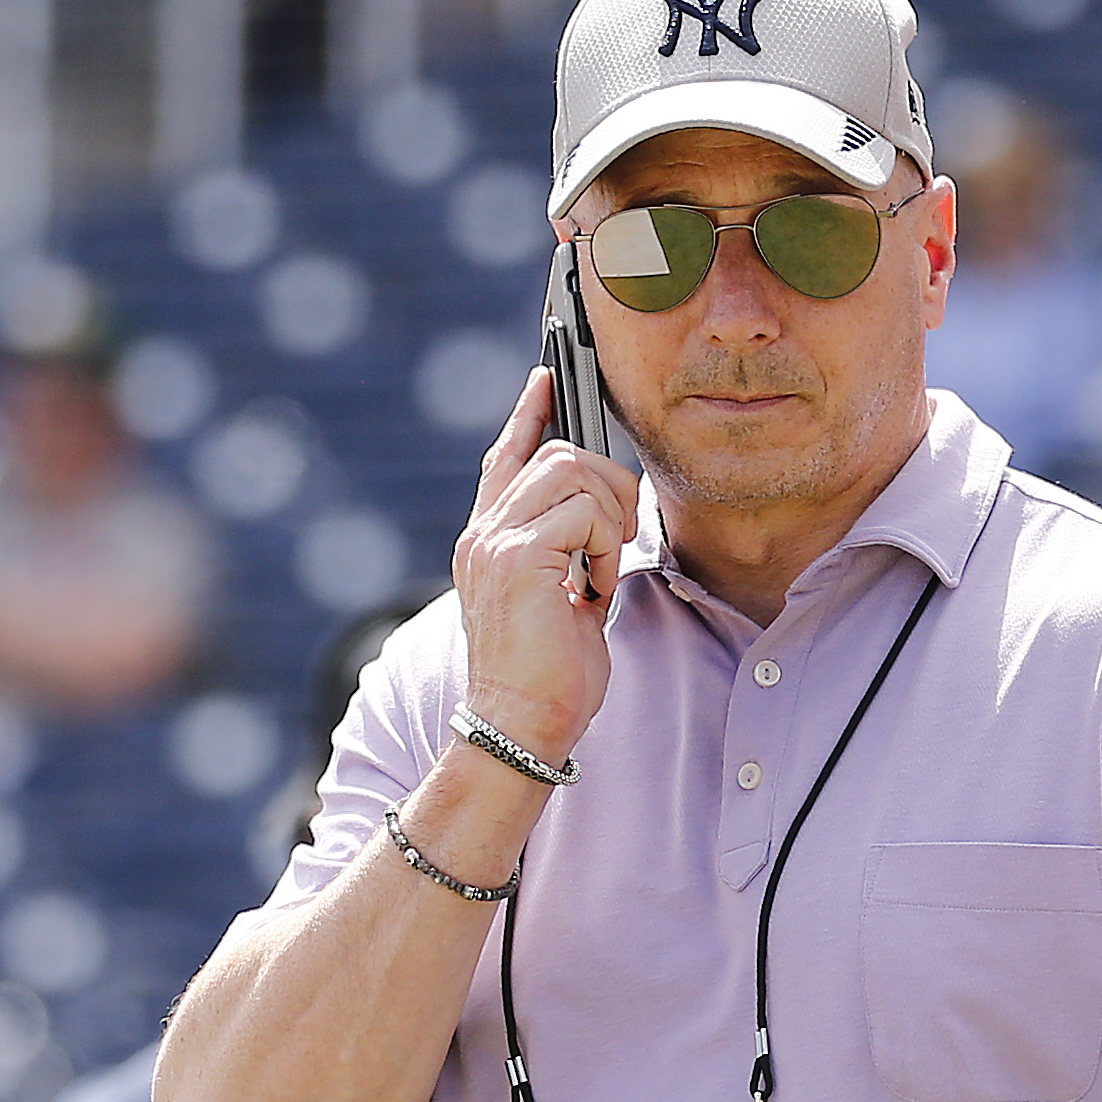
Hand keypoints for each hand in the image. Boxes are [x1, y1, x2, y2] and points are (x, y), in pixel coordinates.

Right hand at [452, 367, 637, 769]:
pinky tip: (595, 588)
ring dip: (609, 518)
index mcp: (487, 540)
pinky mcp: (518, 556)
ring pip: (573, 471)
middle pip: (558, 454)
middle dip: (608, 486)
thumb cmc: (549, 676)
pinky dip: (606, 546)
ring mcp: (495, 540)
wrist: (522, 724)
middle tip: (619, 540)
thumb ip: (568, 550)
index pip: (506, 456)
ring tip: (602, 573)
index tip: (547, 377)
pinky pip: (584, 512)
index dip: (529, 414)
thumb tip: (607, 514)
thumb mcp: (561, 599)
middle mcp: (482, 532)